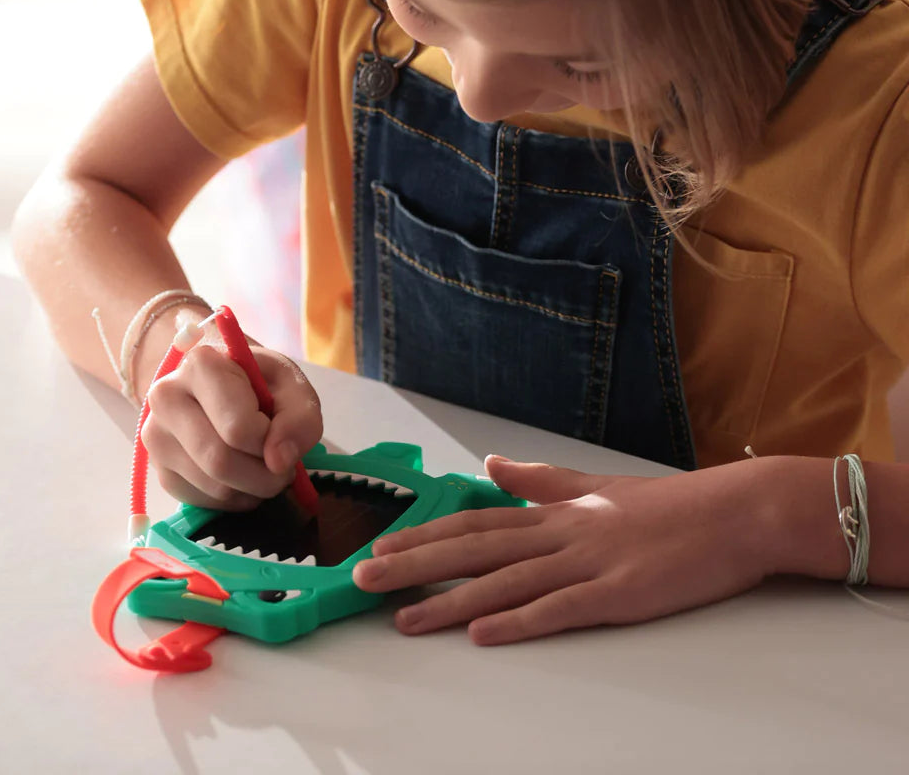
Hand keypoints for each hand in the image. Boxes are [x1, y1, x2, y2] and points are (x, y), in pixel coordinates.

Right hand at [142, 332, 322, 510]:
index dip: (270, 441)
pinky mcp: (159, 470)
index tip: (279, 431)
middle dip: (265, 476)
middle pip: (221, 462)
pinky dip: (235, 498)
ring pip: (214, 487)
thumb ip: (300, 418)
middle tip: (283, 468)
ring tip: (264, 466)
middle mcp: (166, 398)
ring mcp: (155, 437)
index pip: (238, 427)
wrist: (223, 383)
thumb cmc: (259, 380)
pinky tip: (243, 475)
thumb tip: (279, 462)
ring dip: (253, 489)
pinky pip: (204, 502)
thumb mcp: (292, 385)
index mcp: (200, 365)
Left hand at [352, 454, 775, 643]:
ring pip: (505, 582)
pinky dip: (519, 622)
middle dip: (415, 566)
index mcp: (555, 512)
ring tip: (405, 619)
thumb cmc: (668, 506)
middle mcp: (561, 534)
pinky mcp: (618, 593)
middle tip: (365, 581)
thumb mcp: (596, 486)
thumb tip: (492, 465)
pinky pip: (560, 610)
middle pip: (475, 549)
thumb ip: (540, 479)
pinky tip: (482, 634)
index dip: (424, 536)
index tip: (382, 548)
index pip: (475, 523)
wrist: (734, 513)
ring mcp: (589, 563)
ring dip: (451, 602)